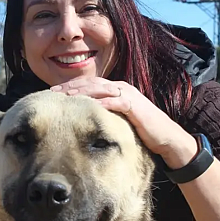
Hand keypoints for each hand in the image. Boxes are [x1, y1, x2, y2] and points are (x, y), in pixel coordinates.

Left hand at [50, 77, 196, 162]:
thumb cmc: (141, 130)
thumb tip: (85, 118)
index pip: (89, 84)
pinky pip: (115, 101)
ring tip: (66, 97)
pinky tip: (88, 106)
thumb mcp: (119, 118)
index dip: (71, 86)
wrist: (166, 137)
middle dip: (71, 87)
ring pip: (100, 89)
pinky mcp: (134, 105)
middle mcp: (120, 88)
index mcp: (116, 89)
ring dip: (81, 92)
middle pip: (91, 83)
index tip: (54, 93)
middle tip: (53, 93)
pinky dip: (101, 102)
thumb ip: (105, 113)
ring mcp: (128, 95)